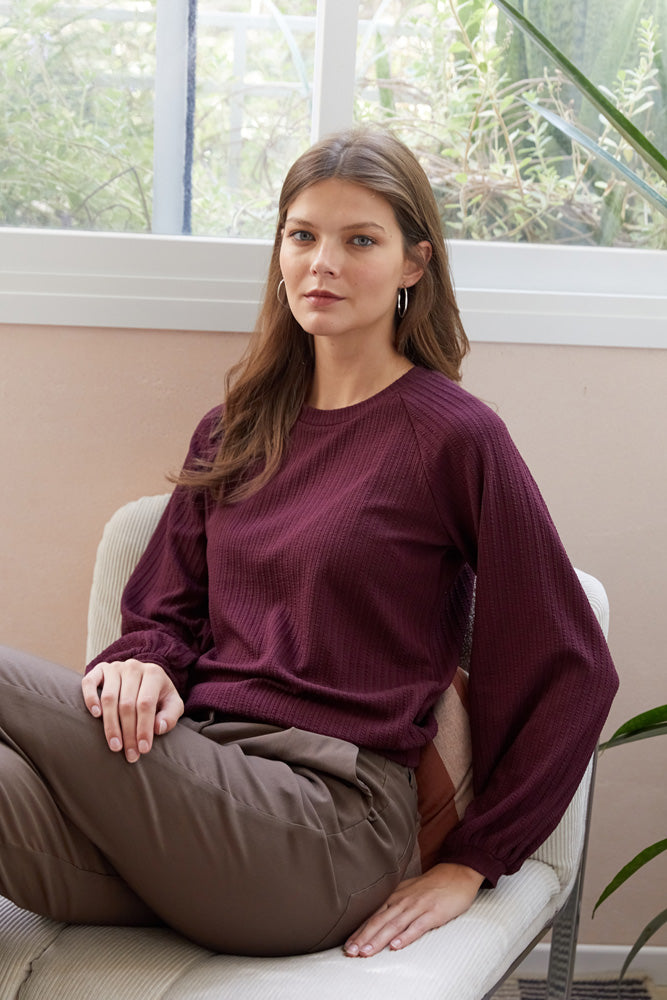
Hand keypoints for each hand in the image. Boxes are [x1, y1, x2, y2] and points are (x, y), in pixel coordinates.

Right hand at [81, 659, 183, 763]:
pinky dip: (90, 698)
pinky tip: (95, 715)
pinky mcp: (99, 669)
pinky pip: (89, 682)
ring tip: (115, 746)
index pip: (146, 703)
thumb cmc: (158, 696)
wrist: (144, 677)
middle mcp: (133, 667)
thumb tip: (158, 728)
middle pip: (127, 704)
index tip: (143, 749)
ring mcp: (115, 667)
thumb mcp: (172, 704)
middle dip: (128, 733)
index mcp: (154, 674)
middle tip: (130, 755)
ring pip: (109, 698)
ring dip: (110, 725)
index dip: (144, 728)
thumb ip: (170, 715)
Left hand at [344, 863, 483, 956]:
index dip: (359, 932)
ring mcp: (418, 906)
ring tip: (366, 952)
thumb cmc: (431, 886)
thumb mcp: (408, 892)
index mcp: (395, 897)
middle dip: (363, 938)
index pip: (373, 916)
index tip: (347, 946)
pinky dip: (406, 936)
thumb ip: (393, 905)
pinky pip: (417, 926)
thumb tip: (376, 920)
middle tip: (350, 952)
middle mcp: (403, 901)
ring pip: (394, 925)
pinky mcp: (433, 913)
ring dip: (379, 940)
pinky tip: (396, 946)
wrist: (456, 874)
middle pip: (379, 921)